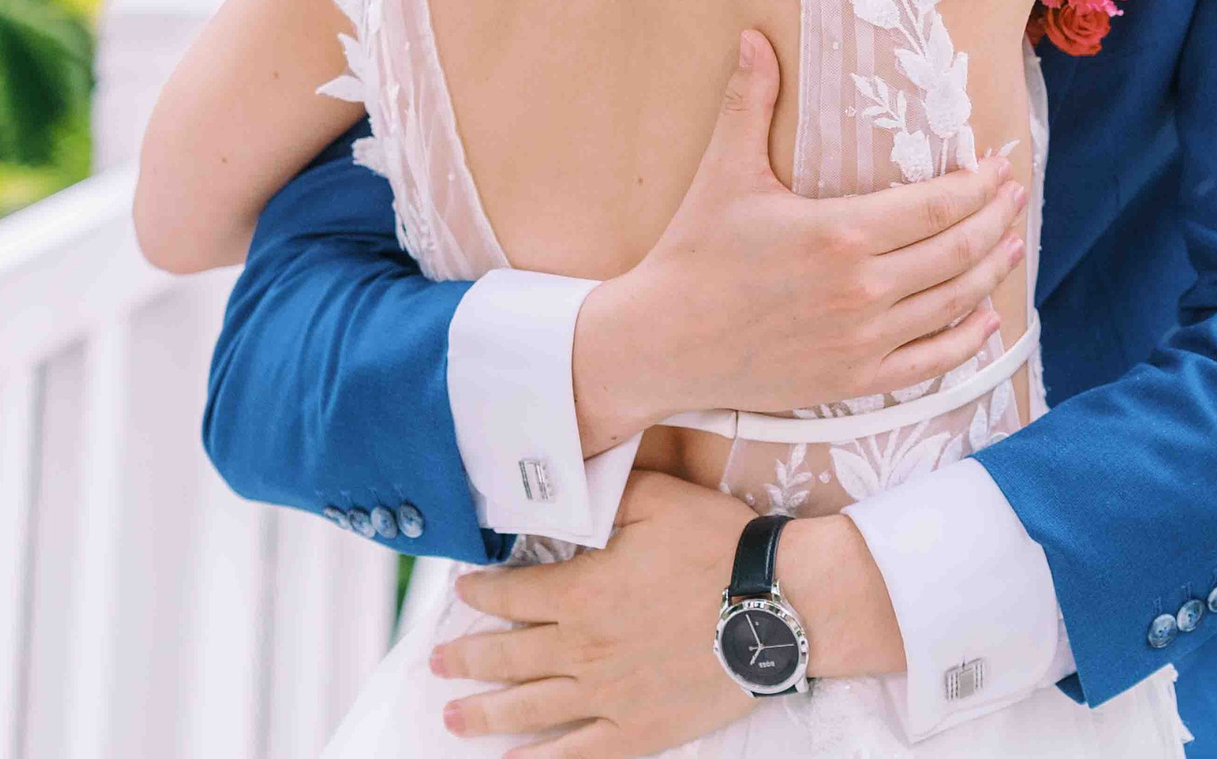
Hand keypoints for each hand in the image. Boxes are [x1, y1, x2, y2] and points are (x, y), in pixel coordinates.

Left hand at [432, 474, 756, 756]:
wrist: (778, 606)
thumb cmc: (720, 546)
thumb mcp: (659, 497)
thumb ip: (605, 493)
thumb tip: (565, 484)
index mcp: (582, 592)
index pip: (511, 596)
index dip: (479, 595)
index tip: (461, 594)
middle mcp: (582, 649)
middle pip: (507, 657)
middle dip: (466, 658)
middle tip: (438, 663)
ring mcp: (608, 696)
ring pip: (529, 709)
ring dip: (484, 713)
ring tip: (451, 716)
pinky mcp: (640, 730)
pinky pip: (578, 754)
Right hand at [573, 30, 1025, 450]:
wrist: (660, 343)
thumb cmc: (694, 253)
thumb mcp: (725, 172)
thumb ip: (749, 101)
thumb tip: (756, 35)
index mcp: (840, 233)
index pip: (938, 205)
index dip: (979, 184)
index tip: (997, 164)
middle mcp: (862, 290)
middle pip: (958, 251)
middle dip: (996, 220)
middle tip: (1016, 196)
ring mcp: (862, 341)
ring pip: (953, 303)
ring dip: (992, 272)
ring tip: (1012, 245)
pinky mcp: (853, 380)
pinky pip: (931, 362)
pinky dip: (967, 339)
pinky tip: (984, 317)